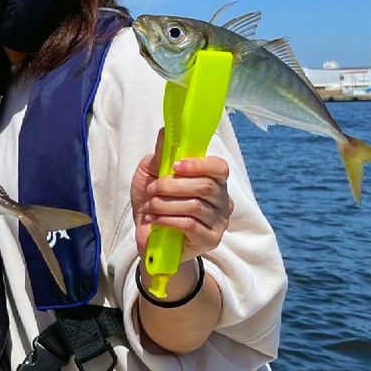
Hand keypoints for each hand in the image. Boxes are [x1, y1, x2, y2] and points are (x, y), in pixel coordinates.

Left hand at [131, 128, 233, 260]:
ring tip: (150, 206)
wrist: (148, 237)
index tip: (175, 166)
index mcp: (212, 180)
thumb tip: (166, 131)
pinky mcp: (211, 240)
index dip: (198, 165)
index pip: (219, 167)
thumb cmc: (154, 202)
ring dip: (165, 204)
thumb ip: (161, 155)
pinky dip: (167, 219)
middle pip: (204, 186)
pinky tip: (155, 219)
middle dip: (171, 186)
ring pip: (195, 206)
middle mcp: (222, 200)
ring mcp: (219, 221)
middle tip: (152, 190)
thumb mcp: (151, 175)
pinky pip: (190, 225)